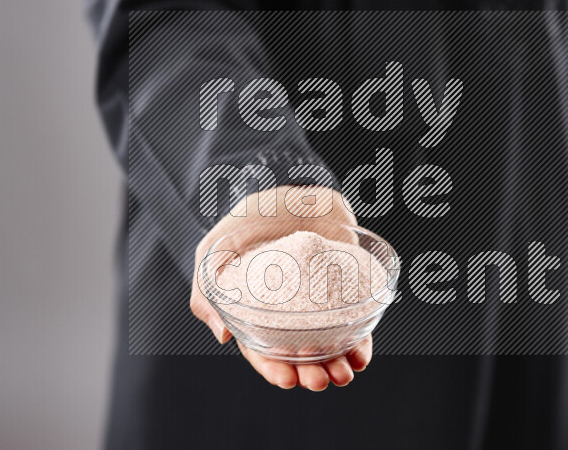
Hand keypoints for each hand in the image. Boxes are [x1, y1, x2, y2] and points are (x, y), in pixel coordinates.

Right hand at [190, 185, 372, 389]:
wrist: (290, 187)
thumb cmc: (248, 220)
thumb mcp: (214, 252)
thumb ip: (206, 292)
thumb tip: (222, 337)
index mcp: (257, 311)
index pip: (263, 349)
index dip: (273, 368)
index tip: (287, 379)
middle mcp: (290, 312)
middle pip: (299, 353)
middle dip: (310, 372)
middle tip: (319, 380)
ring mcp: (320, 300)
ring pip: (329, 342)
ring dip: (337, 363)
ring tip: (343, 374)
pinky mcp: (346, 286)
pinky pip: (355, 318)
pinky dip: (360, 340)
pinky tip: (361, 354)